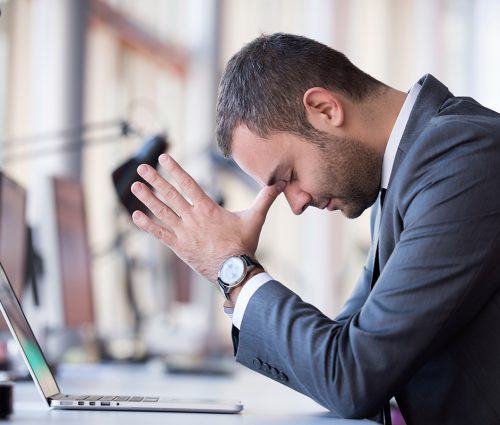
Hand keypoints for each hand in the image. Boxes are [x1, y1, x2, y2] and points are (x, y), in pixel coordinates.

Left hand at [130, 154, 284, 282]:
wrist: (234, 271)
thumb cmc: (244, 245)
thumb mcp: (255, 218)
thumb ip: (265, 198)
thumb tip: (281, 182)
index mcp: (207, 208)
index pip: (188, 183)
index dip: (175, 169)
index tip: (163, 158)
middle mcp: (192, 218)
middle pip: (170, 194)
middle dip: (155, 179)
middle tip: (142, 167)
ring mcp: (183, 232)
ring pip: (161, 211)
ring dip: (147, 198)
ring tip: (135, 185)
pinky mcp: (178, 247)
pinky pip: (159, 234)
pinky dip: (147, 225)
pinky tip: (135, 216)